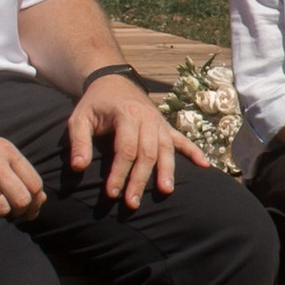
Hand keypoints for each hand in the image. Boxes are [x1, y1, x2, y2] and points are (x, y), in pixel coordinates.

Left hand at [67, 75, 207, 207]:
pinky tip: (205, 165)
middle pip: (147, 153)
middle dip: (140, 180)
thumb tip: (78, 167)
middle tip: (132, 204)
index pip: (125, 149)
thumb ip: (78, 142)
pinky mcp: (165, 127)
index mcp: (126, 114)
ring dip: (167, 171)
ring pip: (166, 150)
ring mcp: (159, 123)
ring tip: (165, 191)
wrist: (113, 81)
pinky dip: (194, 152)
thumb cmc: (95, 104)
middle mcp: (147, 118)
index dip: (119, 172)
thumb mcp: (79, 118)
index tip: (112, 193)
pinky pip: (182, 140)